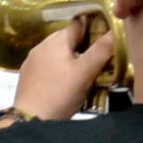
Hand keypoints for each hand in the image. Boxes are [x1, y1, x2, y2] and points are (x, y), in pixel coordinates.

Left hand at [12, 0, 118, 118]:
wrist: (31, 117)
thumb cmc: (60, 94)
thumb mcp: (85, 72)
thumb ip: (101, 51)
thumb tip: (115, 30)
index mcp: (57, 41)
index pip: (77, 24)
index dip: (92, 27)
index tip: (105, 36)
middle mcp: (41, 46)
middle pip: (66, 37)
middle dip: (81, 43)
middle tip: (97, 54)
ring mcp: (32, 60)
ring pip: (55, 51)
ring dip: (68, 55)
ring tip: (82, 68)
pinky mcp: (27, 74)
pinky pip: (46, 63)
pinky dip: (57, 66)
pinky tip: (63, 79)